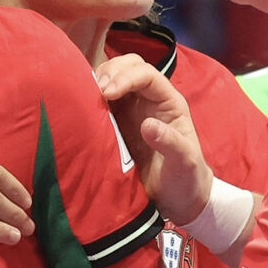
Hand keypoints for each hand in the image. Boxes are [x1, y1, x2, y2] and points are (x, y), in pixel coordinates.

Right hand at [95, 53, 212, 224]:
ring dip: (97, 82)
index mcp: (168, 102)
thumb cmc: (186, 180)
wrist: (178, 201)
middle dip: (111, 72)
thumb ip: (171, 143)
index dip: (126, 77)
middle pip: (129, 67)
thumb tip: (147, 124)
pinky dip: (89, 98)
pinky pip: (100, 101)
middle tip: (95, 91)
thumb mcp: (184, 163)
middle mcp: (149, 100)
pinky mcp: (115, 123)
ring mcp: (131, 110)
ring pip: (112, 79)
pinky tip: (81, 107)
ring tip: (84, 96)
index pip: (147, 75)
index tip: (108, 92)